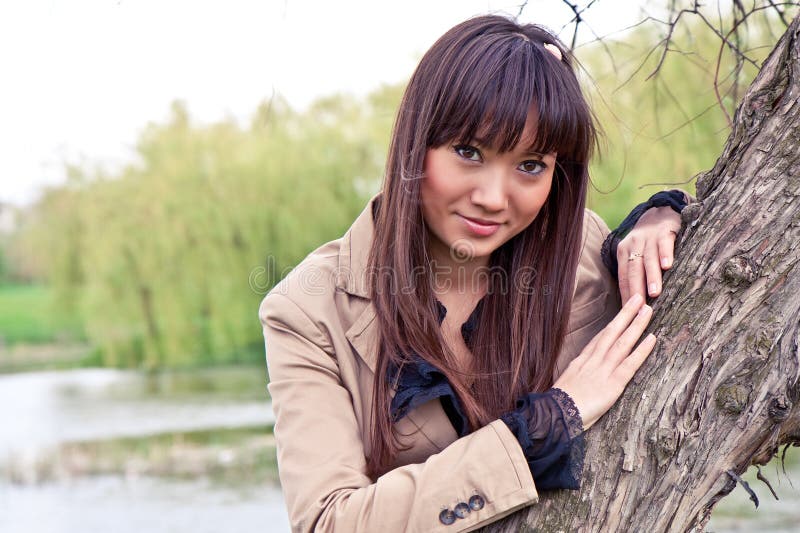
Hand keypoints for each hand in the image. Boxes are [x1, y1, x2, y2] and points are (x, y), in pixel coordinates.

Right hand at [553, 293, 656, 429]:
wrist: (554, 416)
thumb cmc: (557, 408)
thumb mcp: (564, 387)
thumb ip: (575, 380)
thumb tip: (579, 380)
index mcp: (580, 363)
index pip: (599, 339)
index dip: (612, 325)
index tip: (621, 313)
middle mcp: (592, 362)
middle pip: (611, 333)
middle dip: (625, 315)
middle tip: (637, 298)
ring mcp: (603, 371)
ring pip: (622, 342)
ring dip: (636, 325)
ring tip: (647, 310)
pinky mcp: (612, 384)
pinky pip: (630, 364)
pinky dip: (641, 350)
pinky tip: (652, 338)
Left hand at [616, 206, 681, 302]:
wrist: (660, 211)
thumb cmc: (648, 242)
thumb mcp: (637, 254)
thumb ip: (635, 273)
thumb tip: (635, 304)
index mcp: (623, 252)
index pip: (623, 277)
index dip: (626, 295)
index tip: (629, 313)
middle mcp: (633, 244)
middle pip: (633, 270)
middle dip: (636, 289)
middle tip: (640, 308)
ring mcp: (648, 237)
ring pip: (648, 259)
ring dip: (651, 276)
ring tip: (654, 293)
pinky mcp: (664, 231)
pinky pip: (663, 243)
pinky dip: (664, 254)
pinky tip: (668, 266)